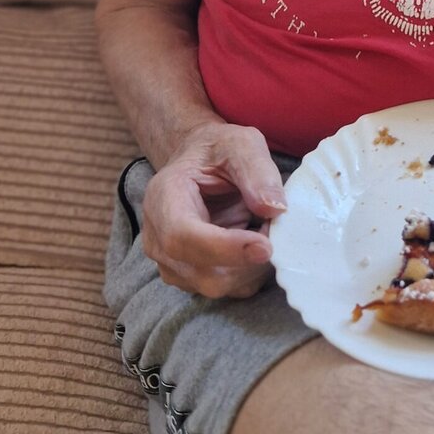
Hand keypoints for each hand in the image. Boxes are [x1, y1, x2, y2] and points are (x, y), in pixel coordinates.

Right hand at [141, 123, 287, 298]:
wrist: (201, 162)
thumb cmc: (218, 151)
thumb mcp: (241, 145)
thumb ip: (257, 171)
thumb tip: (274, 209)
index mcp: (163, 198)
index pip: (183, 236)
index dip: (225, 248)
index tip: (265, 246)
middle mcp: (158, 238)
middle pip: (201, 272)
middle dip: (248, 260)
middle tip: (275, 228)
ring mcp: (171, 262)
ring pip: (216, 285)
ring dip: (252, 265)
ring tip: (264, 228)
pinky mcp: (191, 276)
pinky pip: (228, 288)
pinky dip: (251, 271)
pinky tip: (257, 242)